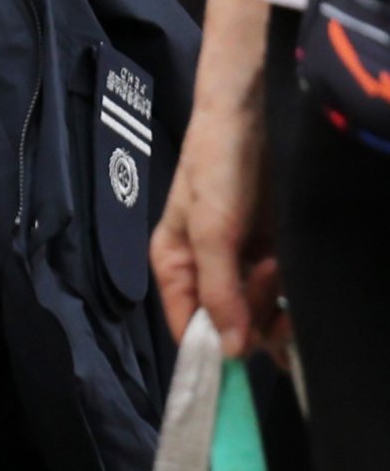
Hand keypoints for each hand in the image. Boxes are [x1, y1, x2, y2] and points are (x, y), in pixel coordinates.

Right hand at [160, 0, 285, 355]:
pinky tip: (293, 270)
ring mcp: (248, 262)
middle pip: (232, 325)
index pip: (188, 326)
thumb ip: (217, 290)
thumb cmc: (217, 163)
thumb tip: (230, 353)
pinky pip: (288, 292)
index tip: (240, 361)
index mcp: (177, 265)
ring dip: (275, 302)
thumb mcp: (209, 228)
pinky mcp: (281, 250)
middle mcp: (212, 270)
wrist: (257, 109)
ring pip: (265, 312)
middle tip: (266, 286)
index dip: (211, 348)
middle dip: (252, 317)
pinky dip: (294, 292)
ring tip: (281, 267)